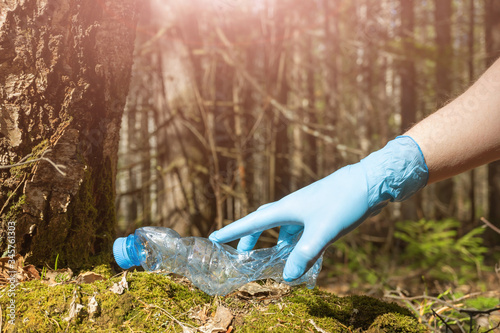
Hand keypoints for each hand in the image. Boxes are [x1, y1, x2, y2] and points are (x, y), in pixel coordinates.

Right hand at [209, 136, 427, 280]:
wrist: (370, 182)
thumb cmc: (344, 202)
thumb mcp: (323, 231)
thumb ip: (305, 254)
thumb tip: (286, 278)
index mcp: (287, 209)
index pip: (253, 222)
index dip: (232, 231)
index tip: (213, 236)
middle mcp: (293, 207)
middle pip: (264, 224)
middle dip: (251, 239)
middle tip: (242, 256)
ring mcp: (306, 209)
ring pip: (283, 228)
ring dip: (275, 243)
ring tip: (273, 261)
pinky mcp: (320, 212)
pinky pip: (299, 230)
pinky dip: (295, 243)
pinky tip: (303, 255)